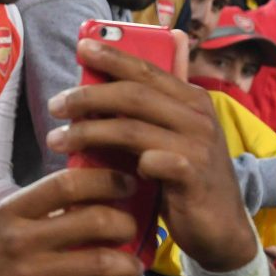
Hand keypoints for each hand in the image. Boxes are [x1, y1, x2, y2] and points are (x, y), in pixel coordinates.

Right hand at [0, 167, 142, 275]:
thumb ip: (38, 208)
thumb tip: (89, 189)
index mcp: (12, 212)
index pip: (67, 184)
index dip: (106, 180)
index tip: (127, 184)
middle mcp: (21, 241)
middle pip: (94, 220)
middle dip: (125, 223)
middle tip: (132, 230)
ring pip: (100, 262)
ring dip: (127, 264)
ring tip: (133, 266)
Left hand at [46, 34, 256, 270]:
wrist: (221, 228)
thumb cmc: (184, 177)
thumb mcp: (169, 137)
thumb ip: (146, 109)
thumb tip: (105, 82)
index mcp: (190, 100)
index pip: (146, 70)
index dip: (113, 57)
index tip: (82, 46)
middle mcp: (197, 117)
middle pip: (132, 95)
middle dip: (87, 96)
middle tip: (55, 105)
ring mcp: (198, 146)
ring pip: (132, 129)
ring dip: (88, 132)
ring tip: (56, 140)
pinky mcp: (194, 177)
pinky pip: (155, 162)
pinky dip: (130, 163)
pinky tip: (106, 173)